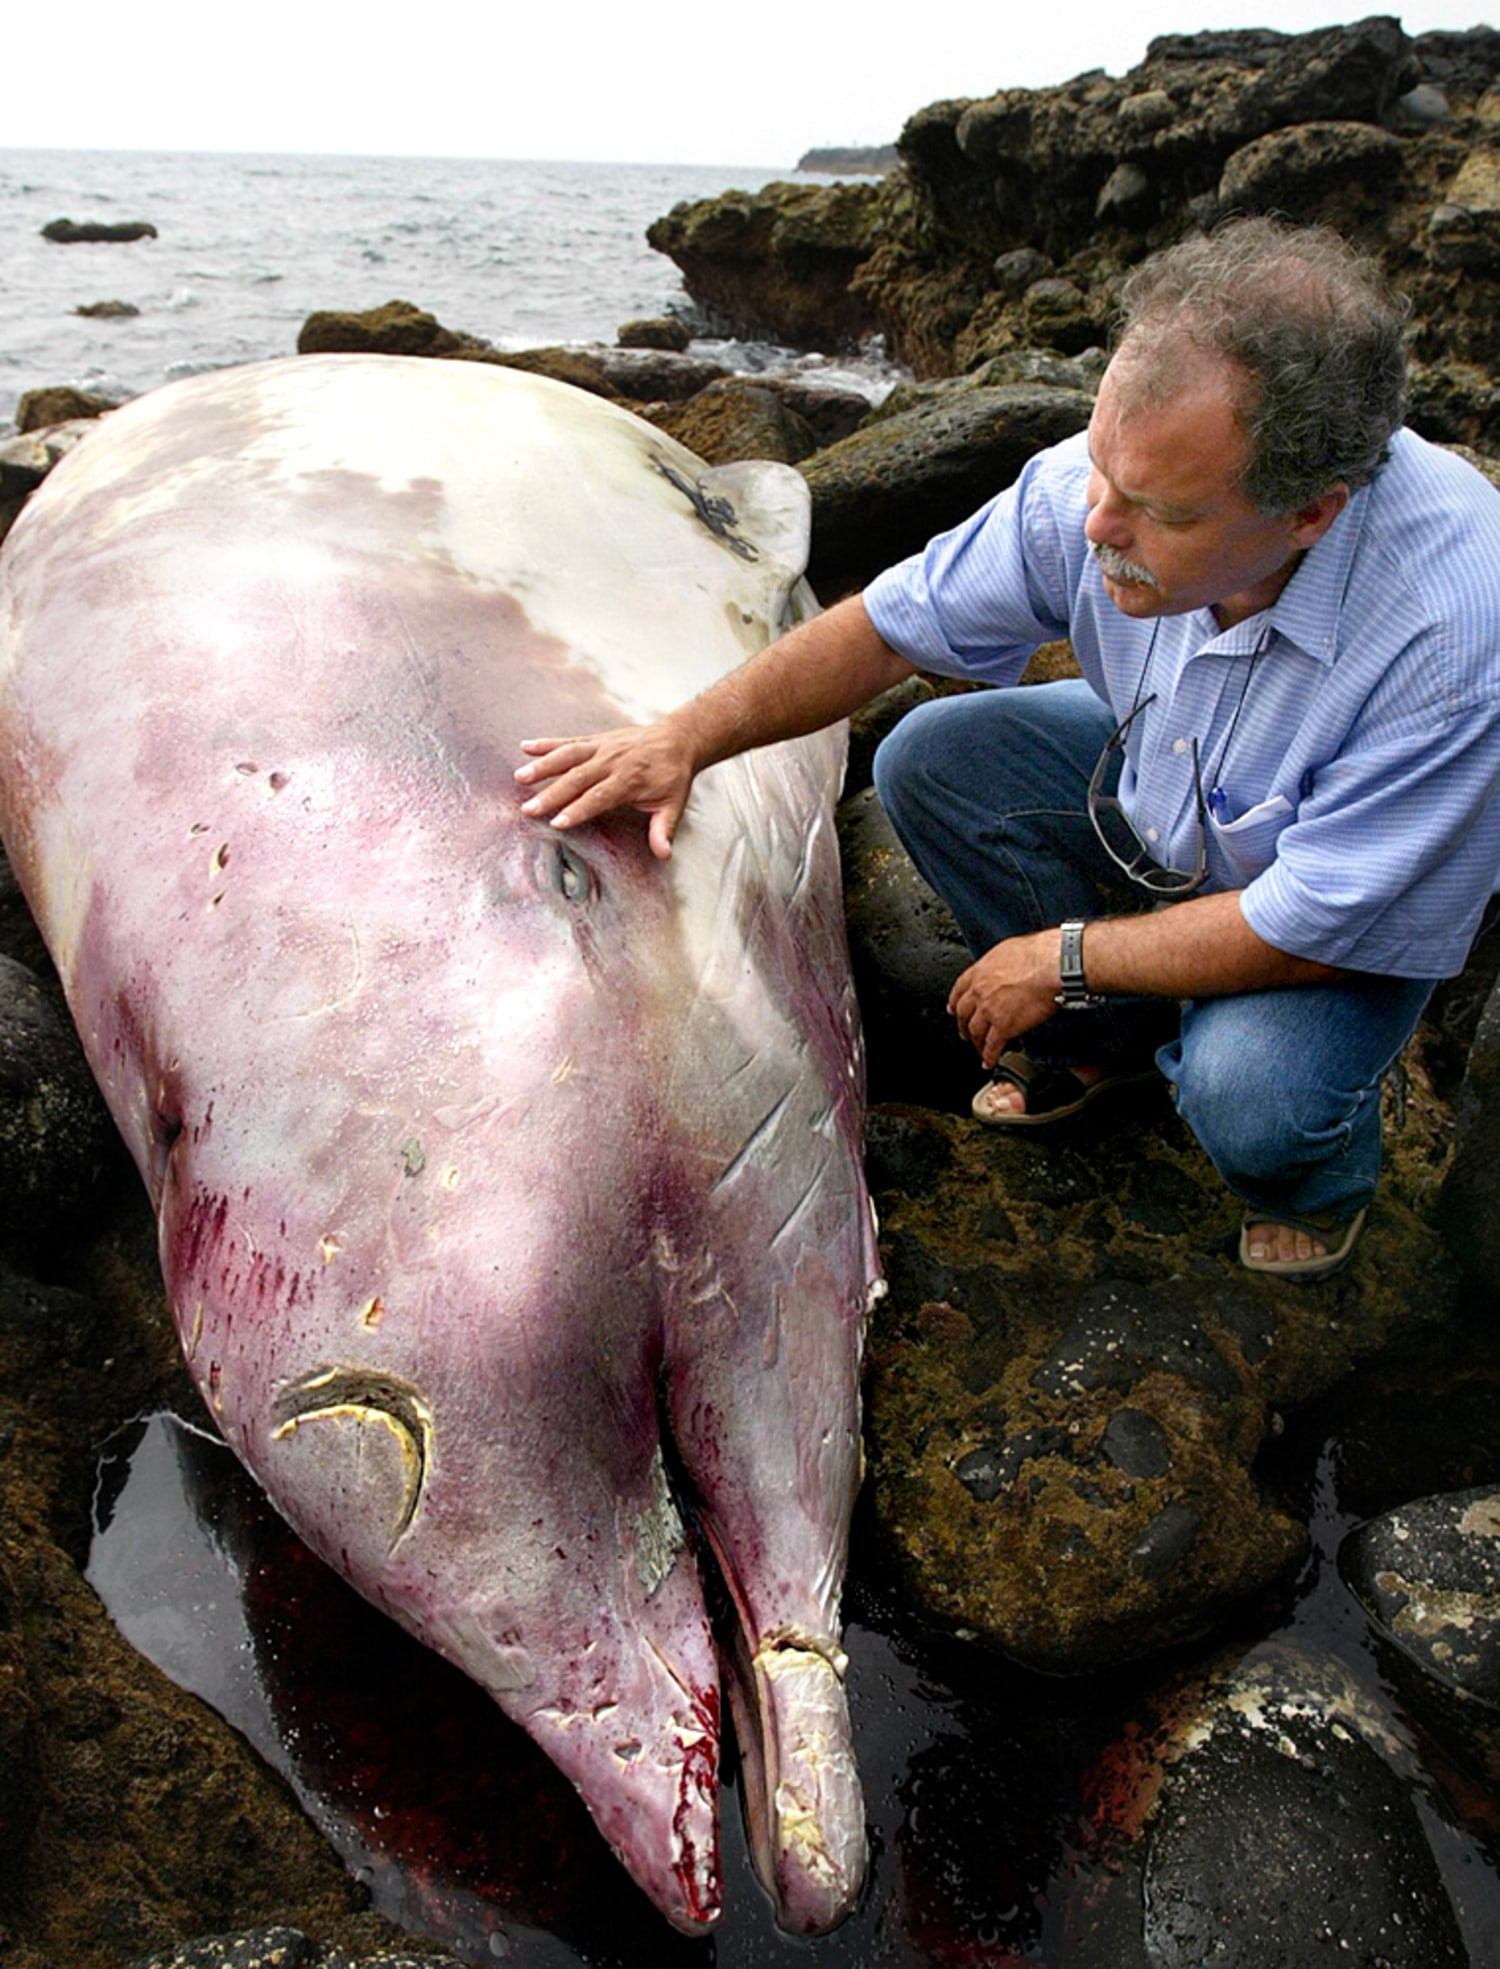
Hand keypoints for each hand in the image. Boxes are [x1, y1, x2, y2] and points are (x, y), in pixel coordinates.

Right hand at [515, 722, 697, 860]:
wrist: (677, 740)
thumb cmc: (672, 776)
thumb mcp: (674, 804)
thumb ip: (664, 829)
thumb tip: (663, 854)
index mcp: (630, 779)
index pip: (599, 797)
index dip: (578, 810)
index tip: (558, 822)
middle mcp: (612, 761)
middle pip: (577, 779)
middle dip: (552, 794)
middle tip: (529, 809)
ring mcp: (602, 748)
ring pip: (568, 756)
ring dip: (543, 766)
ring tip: (520, 778)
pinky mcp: (595, 739)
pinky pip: (569, 741)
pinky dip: (547, 743)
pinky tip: (525, 747)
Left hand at [947, 932, 1059, 1067]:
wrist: (1052, 966)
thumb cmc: (1039, 953)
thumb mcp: (1009, 950)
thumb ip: (1000, 963)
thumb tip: (1004, 966)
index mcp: (981, 971)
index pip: (959, 989)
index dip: (955, 1001)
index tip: (953, 1008)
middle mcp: (980, 991)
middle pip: (963, 1013)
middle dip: (962, 1024)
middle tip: (964, 1031)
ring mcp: (989, 1010)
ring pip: (975, 1031)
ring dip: (976, 1042)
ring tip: (978, 1048)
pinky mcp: (1003, 1026)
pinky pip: (992, 1046)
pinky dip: (989, 1056)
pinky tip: (989, 1061)